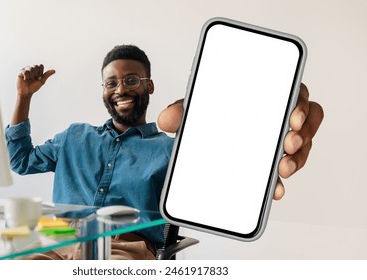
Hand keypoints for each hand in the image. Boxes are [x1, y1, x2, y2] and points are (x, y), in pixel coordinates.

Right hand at [17, 64, 54, 97]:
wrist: (26, 92)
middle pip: (36, 66)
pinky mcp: (20, 71)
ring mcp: (26, 69)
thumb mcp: (42, 81)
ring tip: (29, 79)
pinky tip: (25, 79)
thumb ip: (47, 75)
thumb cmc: (34, 87)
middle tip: (33, 79)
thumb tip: (54, 70)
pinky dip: (26, 77)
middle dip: (36, 74)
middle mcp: (31, 68)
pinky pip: (25, 71)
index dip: (40, 72)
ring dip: (31, 76)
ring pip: (31, 68)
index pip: (41, 66)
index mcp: (37, 70)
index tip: (38, 78)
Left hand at [158, 83, 323, 200]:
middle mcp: (278, 114)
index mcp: (267, 94)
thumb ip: (183, 111)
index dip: (299, 104)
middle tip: (288, 143)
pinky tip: (275, 188)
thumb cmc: (211, 116)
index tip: (292, 118)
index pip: (294, 92)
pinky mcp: (275, 159)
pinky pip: (287, 168)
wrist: (206, 141)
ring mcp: (281, 138)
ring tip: (282, 168)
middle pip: (307, 119)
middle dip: (303, 133)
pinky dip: (281, 179)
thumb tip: (166, 119)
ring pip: (302, 145)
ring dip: (297, 157)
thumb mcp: (197, 111)